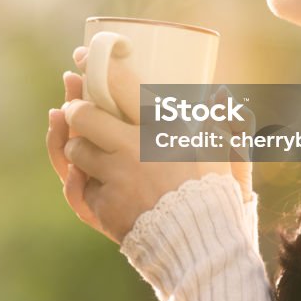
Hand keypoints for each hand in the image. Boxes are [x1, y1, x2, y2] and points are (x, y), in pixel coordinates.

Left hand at [47, 46, 231, 243]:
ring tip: (83, 149)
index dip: (95, 65)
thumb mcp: (225, 152)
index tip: (81, 54)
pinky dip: (84, 185)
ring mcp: (115, 178)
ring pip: (75, 152)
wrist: (202, 246)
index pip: (118, 85)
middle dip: (75, 110)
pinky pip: (81, 188)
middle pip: (83, 116)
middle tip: (75, 109)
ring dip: (76, 149)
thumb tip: (221, 92)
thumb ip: (223, 120)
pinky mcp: (105, 206)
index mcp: (159, 127)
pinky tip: (89, 182)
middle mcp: (132, 148)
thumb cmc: (217, 195)